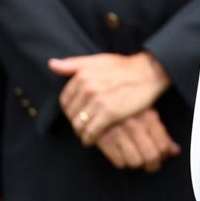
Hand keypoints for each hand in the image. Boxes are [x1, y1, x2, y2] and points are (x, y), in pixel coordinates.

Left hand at [48, 51, 170, 143]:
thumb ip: (72, 64)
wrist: (148, 73)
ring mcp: (98, 101)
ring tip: (87, 133)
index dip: (70, 109)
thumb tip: (51, 64)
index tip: (77, 114)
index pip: (65, 100)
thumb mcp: (97, 60)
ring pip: (79, 125)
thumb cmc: (123, 67)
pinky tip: (92, 140)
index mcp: (82, 75)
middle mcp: (87, 87)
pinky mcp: (110, 114)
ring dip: (81, 132)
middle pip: (71, 114)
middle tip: (83, 125)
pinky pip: (91, 132)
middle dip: (75, 121)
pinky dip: (89, 139)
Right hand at [95, 108, 180, 172]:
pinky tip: (121, 153)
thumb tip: (175, 151)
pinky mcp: (102, 138)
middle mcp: (134, 124)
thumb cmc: (127, 106)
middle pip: (150, 157)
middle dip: (152, 165)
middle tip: (151, 165)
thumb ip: (162, 133)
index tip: (161, 158)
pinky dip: (121, 161)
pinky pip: (119, 162)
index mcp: (148, 116)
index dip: (164, 156)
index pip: (163, 146)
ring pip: (135, 162)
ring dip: (136, 163)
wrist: (100, 96)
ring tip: (135, 157)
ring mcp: (117, 131)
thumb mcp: (148, 113)